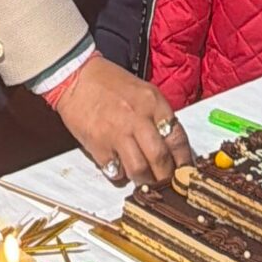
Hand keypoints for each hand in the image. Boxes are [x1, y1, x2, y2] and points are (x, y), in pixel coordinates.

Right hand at [53, 51, 192, 185]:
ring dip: (145, 182)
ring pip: (140, 170)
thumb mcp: (142, 92)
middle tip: (167, 184)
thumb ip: (157, 116)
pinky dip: (120, 175)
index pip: (178, 139)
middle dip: (166, 178)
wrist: (75, 76)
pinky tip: (120, 169)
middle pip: (161, 159)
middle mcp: (138, 117)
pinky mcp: (98, 145)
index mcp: (153, 102)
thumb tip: (171, 147)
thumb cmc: (110, 83)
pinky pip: (115, 171)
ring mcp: (117, 132)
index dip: (184, 161)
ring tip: (145, 182)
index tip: (185, 173)